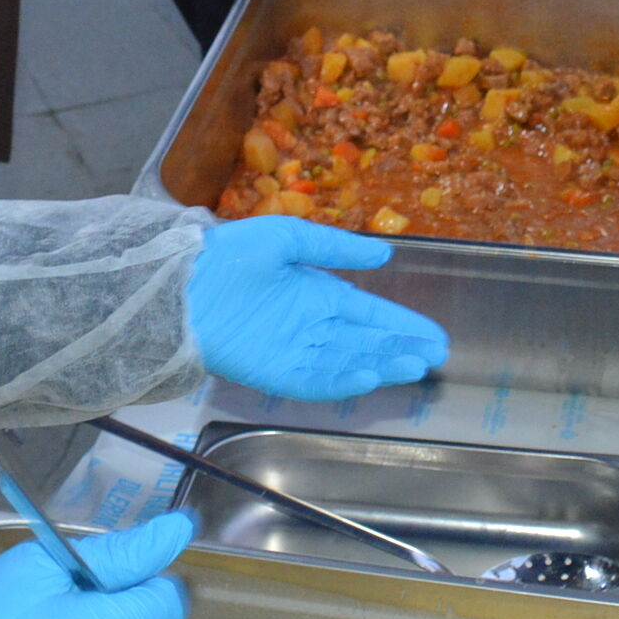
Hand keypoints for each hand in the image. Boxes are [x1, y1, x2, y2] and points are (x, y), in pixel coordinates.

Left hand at [187, 215, 448, 399]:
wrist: (183, 282)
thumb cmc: (230, 254)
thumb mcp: (288, 237)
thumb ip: (334, 247)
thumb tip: (384, 253)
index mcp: (317, 294)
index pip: (369, 314)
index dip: (401, 325)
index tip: (434, 335)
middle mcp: (311, 327)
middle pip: (365, 344)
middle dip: (400, 350)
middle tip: (435, 356)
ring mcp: (294, 351)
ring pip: (348, 364)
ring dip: (380, 367)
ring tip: (413, 367)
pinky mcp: (273, 373)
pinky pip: (315, 381)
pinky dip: (342, 381)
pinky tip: (369, 376)